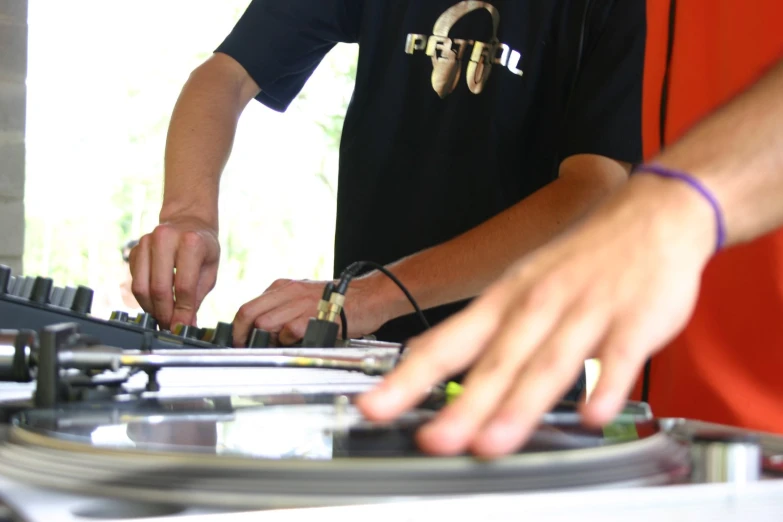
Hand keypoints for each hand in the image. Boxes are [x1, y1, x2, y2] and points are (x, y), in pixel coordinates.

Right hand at [129, 217, 219, 329]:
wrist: (188, 222)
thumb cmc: (202, 248)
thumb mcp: (209, 270)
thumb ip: (197, 297)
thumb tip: (186, 324)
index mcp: (191, 242)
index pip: (184, 286)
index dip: (182, 312)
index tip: (182, 327)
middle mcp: (165, 239)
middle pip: (159, 288)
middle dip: (164, 313)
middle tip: (169, 326)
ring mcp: (146, 242)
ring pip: (141, 287)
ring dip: (151, 308)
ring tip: (162, 318)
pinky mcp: (135, 249)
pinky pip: (135, 281)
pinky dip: (144, 298)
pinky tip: (155, 303)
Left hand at [232, 274, 391, 346]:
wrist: (369, 297)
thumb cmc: (340, 301)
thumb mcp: (305, 297)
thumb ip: (283, 309)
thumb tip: (263, 331)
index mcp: (284, 287)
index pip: (248, 306)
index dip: (238, 327)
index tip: (238, 341)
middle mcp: (288, 291)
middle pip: (249, 313)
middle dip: (241, 335)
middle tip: (245, 350)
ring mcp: (300, 303)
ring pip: (264, 323)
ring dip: (264, 340)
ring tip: (273, 348)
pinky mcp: (313, 316)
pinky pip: (288, 332)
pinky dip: (287, 342)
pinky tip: (296, 344)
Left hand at [357, 175, 715, 456]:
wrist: (650, 216)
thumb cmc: (577, 260)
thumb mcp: (519, 285)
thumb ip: (484, 332)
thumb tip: (434, 363)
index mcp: (504, 300)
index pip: (447, 343)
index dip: (409, 376)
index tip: (376, 405)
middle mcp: (537, 305)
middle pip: (496, 360)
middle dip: (464, 404)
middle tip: (436, 439)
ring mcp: (585, 312)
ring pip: (548, 362)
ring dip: (520, 403)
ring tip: (495, 441)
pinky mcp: (634, 320)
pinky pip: (618, 357)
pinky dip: (605, 385)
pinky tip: (592, 415)